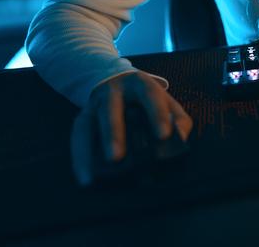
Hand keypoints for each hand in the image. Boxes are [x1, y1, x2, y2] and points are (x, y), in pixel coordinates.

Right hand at [70, 70, 192, 185]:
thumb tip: (181, 139)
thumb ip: (178, 119)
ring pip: (87, 124)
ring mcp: (94, 104)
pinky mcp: (82, 117)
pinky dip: (78, 158)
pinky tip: (84, 178)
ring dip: (86, 150)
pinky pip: (76, 136)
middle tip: (116, 157)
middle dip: (113, 133)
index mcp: (140, 84)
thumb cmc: (147, 99)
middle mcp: (113, 91)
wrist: (118, 81)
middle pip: (110, 109)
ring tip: (91, 177)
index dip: (157, 114)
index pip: (150, 95)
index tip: (163, 136)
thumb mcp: (166, 102)